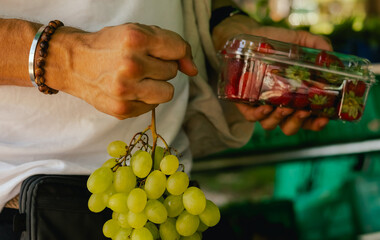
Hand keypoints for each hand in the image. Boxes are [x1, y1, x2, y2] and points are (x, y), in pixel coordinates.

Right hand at [46, 23, 197, 118]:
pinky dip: (144, 99)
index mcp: (136, 39)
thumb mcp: (137, 32)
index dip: (176, 52)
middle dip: (160, 67)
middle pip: (172, 72)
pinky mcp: (122, 110)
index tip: (167, 55)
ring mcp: (126, 90)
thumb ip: (170, 44)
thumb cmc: (109, 46)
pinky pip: (152, 107)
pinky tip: (129, 91)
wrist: (74, 64)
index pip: (178, 49)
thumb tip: (193, 70)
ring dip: (157, 86)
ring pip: (167, 93)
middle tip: (141, 64)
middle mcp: (131, 65)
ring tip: (139, 80)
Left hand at [212, 15, 331, 134]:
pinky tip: (266, 107)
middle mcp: (278, 106)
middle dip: (298, 122)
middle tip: (304, 111)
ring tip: (286, 107)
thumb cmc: (274, 43)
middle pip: (290, 127)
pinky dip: (260, 115)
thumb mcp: (298, 41)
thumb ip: (317, 45)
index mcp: (295, 97)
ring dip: (280, 118)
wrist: (247, 39)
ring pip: (271, 124)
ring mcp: (261, 106)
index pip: (309, 119)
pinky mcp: (244, 104)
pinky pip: (252, 117)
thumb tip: (330, 53)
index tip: (325, 117)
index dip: (317, 123)